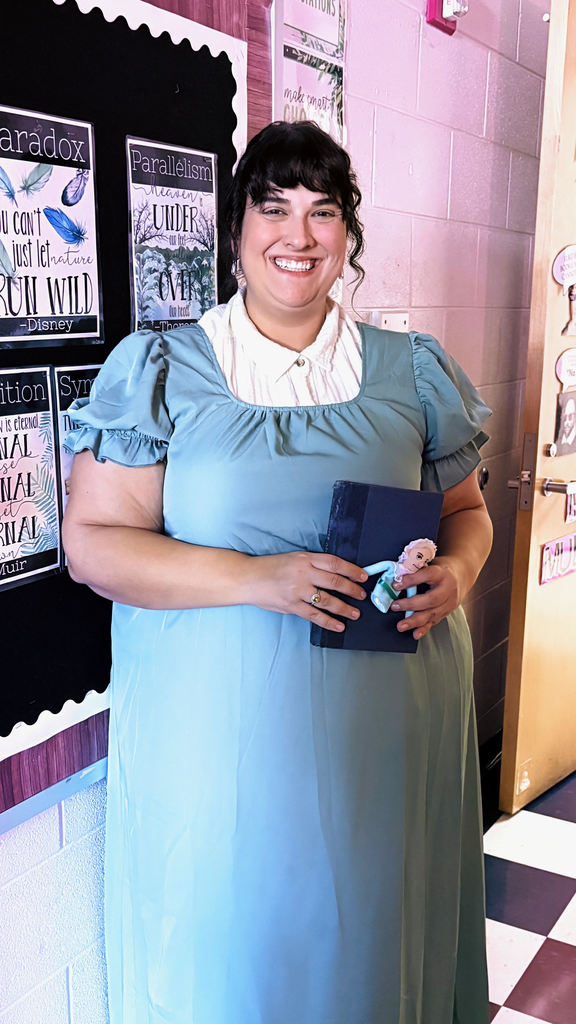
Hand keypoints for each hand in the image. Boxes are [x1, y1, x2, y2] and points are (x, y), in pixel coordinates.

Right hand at [245, 551, 367, 631]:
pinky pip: (315, 615)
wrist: (248, 578)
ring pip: (328, 600)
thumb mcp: (293, 558)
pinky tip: (338, 625)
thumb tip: (335, 574)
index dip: (352, 570)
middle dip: (352, 589)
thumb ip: (312, 565)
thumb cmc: (270, 568)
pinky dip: (328, 621)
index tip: (363, 576)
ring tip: (355, 613)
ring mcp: (298, 591)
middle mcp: (303, 573)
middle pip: (335, 581)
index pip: (334, 563)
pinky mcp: (292, 606)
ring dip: (344, 608)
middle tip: (362, 595)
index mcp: (305, 558)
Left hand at [390, 557, 460, 639]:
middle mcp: (448, 588)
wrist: (461, 575)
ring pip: (432, 613)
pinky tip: (415, 634)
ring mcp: (449, 602)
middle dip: (411, 605)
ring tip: (401, 626)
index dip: (411, 580)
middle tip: (395, 606)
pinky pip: (435, 622)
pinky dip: (424, 629)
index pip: (428, 575)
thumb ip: (416, 569)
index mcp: (443, 573)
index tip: (396, 585)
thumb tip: (396, 576)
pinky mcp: (447, 612)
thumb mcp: (431, 563)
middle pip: (431, 599)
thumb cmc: (441, 569)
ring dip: (415, 621)